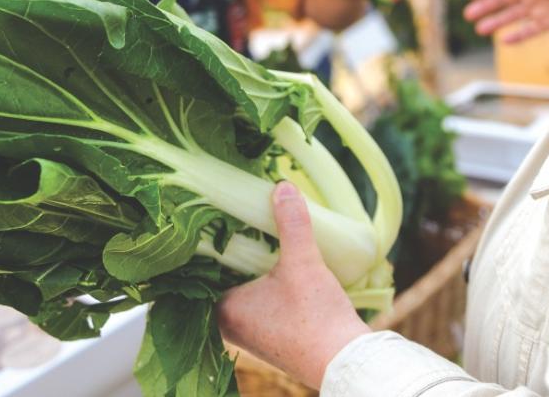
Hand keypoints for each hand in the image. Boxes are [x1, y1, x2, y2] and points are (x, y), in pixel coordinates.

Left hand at [217, 182, 370, 389]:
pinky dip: (260, 283)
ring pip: (240, 290)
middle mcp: (228, 326)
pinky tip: (273, 264)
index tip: (214, 214)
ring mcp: (248, 334)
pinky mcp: (268, 338)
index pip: (204, 267)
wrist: (344, 361)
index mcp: (224, 309)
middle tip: (235, 216)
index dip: (210, 240)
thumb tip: (282, 186)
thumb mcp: (303, 262)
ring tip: (255, 234)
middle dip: (231, 251)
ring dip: (248, 268)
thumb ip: (291, 223)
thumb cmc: (316, 317)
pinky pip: (255, 302)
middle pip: (222, 277)